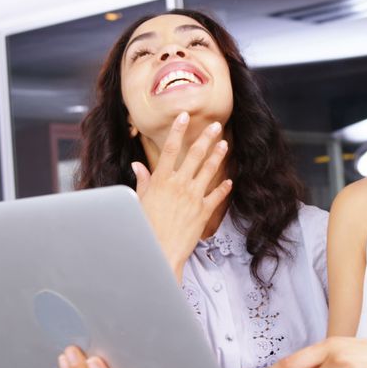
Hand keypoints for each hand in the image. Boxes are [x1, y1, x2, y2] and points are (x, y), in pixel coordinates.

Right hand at [132, 112, 231, 278]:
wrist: (160, 251)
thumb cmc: (146, 227)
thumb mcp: (139, 201)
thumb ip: (142, 181)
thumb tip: (137, 165)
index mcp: (161, 180)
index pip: (170, 149)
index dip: (178, 131)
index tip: (184, 116)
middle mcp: (179, 184)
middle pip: (195, 155)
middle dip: (206, 138)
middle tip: (215, 125)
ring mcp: (194, 197)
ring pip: (209, 170)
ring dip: (218, 156)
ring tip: (224, 144)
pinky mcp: (203, 211)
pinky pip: (216, 195)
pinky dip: (224, 188)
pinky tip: (229, 181)